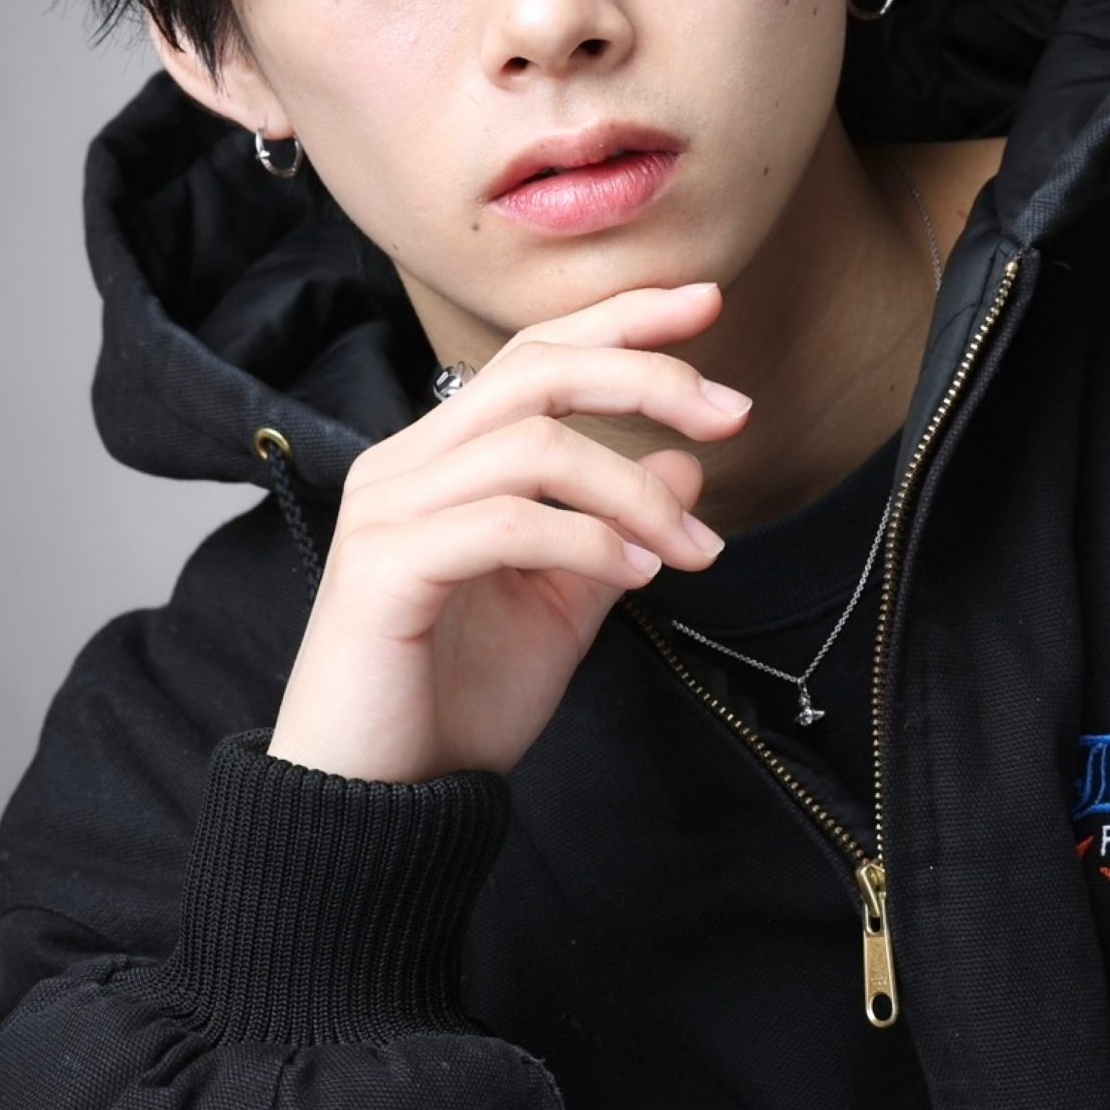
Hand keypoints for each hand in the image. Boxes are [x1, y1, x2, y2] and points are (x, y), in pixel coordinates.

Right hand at [266, 281, 749, 781]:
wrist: (375, 808)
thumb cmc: (454, 704)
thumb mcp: (559, 607)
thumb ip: (614, 531)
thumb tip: (684, 462)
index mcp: (441, 459)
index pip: (535, 354)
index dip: (622, 318)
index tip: (708, 301)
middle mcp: (405, 463)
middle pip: (535, 368)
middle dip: (646, 375)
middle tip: (734, 411)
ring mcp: (388, 509)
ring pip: (533, 443)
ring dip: (634, 492)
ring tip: (692, 549)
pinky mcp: (384, 567)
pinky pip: (505, 521)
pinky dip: (587, 540)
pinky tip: (638, 575)